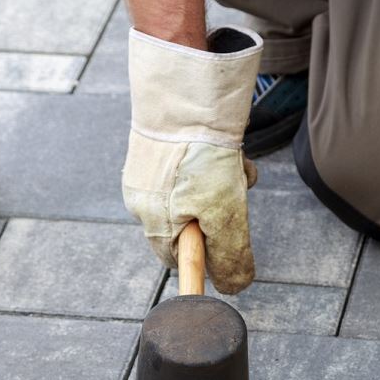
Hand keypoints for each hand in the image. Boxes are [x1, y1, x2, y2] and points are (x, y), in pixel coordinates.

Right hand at [122, 26, 261, 293]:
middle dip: (220, 210)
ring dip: (222, 183)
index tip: (229, 235)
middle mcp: (142, 201)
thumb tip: (234, 288)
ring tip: (233, 163)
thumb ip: (229, 254)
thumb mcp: (225, 213)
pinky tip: (222, 144)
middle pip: (191, 223)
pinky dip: (212, 159)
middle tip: (236, 191)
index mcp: (152, 224)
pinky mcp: (155, 145)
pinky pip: (190, 165)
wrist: (184, 92)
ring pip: (196, 191)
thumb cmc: (202, 157)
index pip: (180, 259)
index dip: (209, 253)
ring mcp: (147, 172)